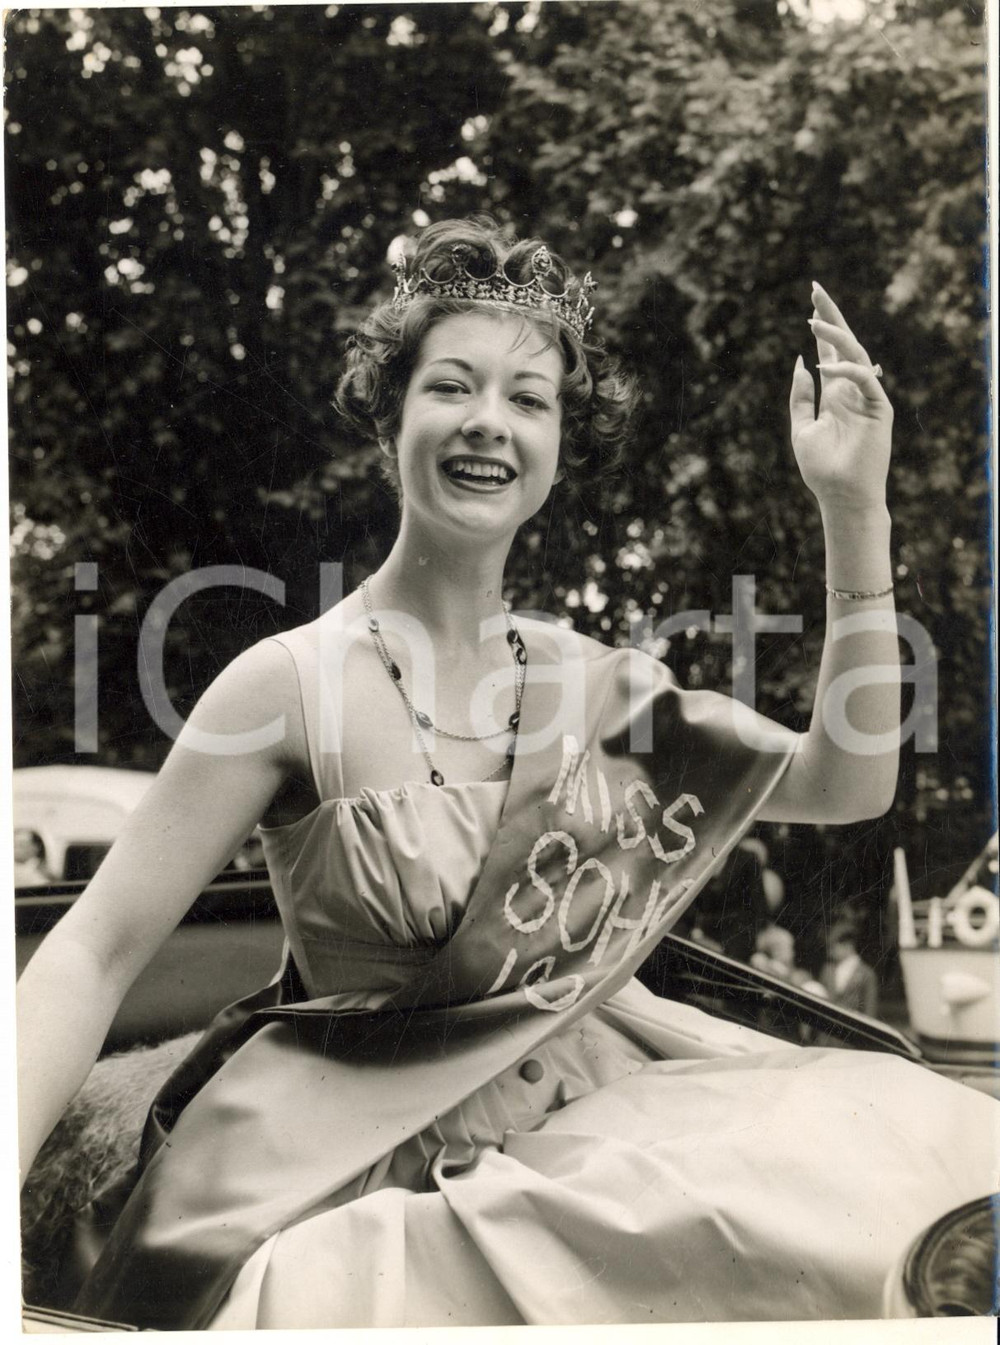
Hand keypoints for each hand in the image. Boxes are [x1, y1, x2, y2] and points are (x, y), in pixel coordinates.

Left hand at [789, 283, 892, 511]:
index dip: (822, 326)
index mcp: (834, 393)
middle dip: (831, 316)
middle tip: (816, 289)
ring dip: (835, 336)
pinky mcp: (879, 408)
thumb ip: (800, 397)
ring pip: (856, 354)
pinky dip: (846, 371)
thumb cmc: (822, 469)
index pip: (828, 351)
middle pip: (843, 343)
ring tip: (813, 321)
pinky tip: (825, 367)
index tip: (812, 300)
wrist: (840, 496)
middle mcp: (852, 390)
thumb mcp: (801, 428)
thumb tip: (799, 363)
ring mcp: (867, 397)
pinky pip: (865, 380)